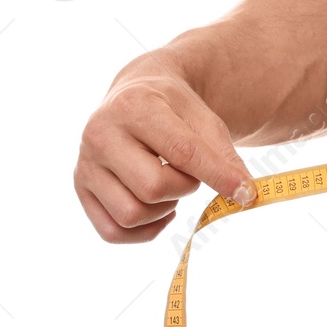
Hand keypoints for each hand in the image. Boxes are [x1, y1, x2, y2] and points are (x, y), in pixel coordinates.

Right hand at [75, 57, 255, 243]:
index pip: (181, 152)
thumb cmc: (174, 108)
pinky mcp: (80, 188)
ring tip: (170, 183)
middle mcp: (100, 134)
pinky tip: (159, 209)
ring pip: (131, 214)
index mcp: (135, 106)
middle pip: (153, 188)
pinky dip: (144, 231)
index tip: (246, 193)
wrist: (137, 95)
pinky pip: (112, 232)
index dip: (217, 176)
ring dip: (164, 208)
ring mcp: (85, 163)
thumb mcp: (203, 117)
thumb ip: (223, 155)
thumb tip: (245, 195)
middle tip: (190, 173)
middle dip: (185, 187)